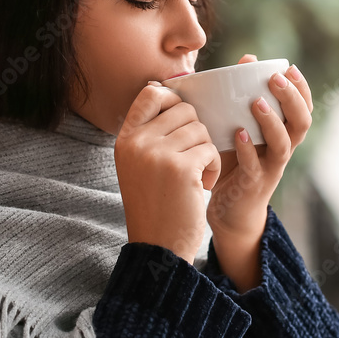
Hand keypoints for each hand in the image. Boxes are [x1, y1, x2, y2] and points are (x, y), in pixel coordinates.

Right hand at [114, 83, 220, 263]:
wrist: (158, 247)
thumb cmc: (154, 204)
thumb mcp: (138, 164)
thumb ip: (148, 132)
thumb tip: (165, 90)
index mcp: (125, 139)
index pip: (151, 94)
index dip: (173, 99)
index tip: (182, 122)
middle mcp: (137, 143)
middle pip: (184, 110)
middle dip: (196, 132)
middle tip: (191, 159)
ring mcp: (157, 154)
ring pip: (200, 129)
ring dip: (206, 152)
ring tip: (195, 175)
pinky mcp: (180, 168)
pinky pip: (210, 150)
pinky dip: (213, 167)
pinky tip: (201, 186)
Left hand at [207, 54, 312, 290]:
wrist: (230, 213)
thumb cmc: (235, 164)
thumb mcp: (240, 128)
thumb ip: (244, 97)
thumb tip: (247, 59)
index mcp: (283, 136)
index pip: (304, 109)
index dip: (302, 89)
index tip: (290, 68)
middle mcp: (282, 151)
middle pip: (301, 124)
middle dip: (292, 99)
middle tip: (276, 78)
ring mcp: (269, 169)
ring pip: (283, 145)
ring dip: (272, 121)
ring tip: (256, 101)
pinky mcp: (251, 185)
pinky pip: (253, 166)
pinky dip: (247, 149)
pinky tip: (237, 133)